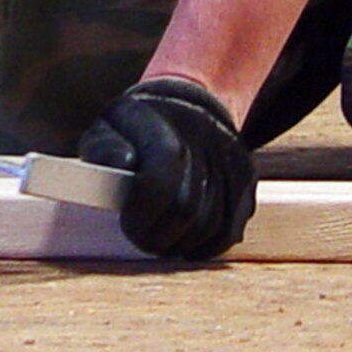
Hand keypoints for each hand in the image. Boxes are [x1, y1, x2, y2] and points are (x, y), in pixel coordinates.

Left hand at [79, 77, 255, 259]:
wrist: (186, 106)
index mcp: (165, 121)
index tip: (128, 221)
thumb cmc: (138, 128)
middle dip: (158, 234)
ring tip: (161, 236)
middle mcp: (205, 134)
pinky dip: (205, 246)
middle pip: (186, 209)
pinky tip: (186, 240)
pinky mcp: (246, 177)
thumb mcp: (110, 127)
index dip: (142, 212)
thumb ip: (105, 148)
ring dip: (181, 242)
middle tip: (142, 234)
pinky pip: (229, 229)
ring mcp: (231, 156)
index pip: (160, 179)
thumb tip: (123, 164)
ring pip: (209, 225)